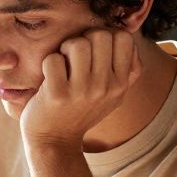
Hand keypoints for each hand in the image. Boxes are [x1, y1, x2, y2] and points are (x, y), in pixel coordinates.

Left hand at [19, 28, 142, 149]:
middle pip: (100, 36)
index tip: (94, 49)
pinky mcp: (57, 95)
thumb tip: (128, 37)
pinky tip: (50, 78)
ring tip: (63, 63)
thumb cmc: (81, 109)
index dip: (107, 35)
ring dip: (65, 48)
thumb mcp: (113, 94)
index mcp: (121, 84)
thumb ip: (126, 68)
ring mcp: (82, 92)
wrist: (55, 140)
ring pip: (77, 44)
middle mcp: (106, 88)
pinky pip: (53, 59)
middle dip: (84, 38)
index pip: (124, 38)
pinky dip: (48, 64)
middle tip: (74, 55)